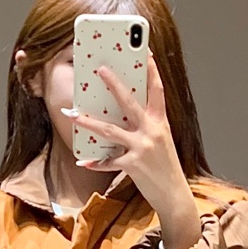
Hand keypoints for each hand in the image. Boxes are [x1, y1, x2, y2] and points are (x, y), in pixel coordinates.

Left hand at [66, 52, 202, 248]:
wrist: (175, 196)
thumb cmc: (166, 168)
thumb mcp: (162, 142)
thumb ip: (147, 127)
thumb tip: (126, 116)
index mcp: (161, 123)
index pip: (157, 91)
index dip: (152, 71)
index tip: (145, 53)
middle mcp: (153, 131)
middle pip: (130, 102)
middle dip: (114, 84)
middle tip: (100, 69)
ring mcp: (142, 148)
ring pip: (110, 130)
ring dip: (89, 122)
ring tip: (72, 114)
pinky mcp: (133, 165)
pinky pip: (108, 162)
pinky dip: (95, 162)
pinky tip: (82, 161)